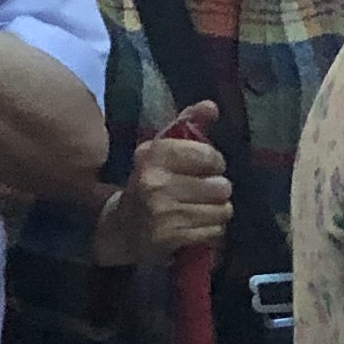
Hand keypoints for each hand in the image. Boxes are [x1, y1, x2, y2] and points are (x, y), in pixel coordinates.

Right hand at [92, 100, 231, 267]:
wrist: (120, 228)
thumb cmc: (149, 182)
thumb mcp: (162, 150)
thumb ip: (188, 124)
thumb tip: (212, 106)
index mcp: (153, 155)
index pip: (208, 155)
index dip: (214, 163)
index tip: (205, 168)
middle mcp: (155, 182)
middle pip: (221, 185)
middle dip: (216, 190)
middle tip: (200, 193)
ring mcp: (162, 212)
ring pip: (222, 209)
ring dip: (216, 211)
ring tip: (199, 210)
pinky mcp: (170, 237)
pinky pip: (215, 230)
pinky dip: (211, 230)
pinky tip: (196, 226)